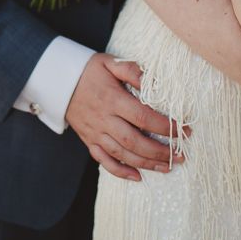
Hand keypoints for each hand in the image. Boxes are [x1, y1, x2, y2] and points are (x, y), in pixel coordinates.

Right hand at [67, 54, 184, 180]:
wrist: (57, 80)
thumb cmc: (88, 70)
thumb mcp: (110, 62)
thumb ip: (131, 70)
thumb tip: (153, 81)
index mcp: (112, 99)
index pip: (143, 117)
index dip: (165, 126)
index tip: (183, 131)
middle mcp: (104, 119)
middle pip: (135, 141)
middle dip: (160, 151)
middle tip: (180, 156)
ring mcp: (95, 132)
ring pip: (122, 154)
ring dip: (146, 163)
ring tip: (167, 167)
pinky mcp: (89, 140)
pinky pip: (103, 161)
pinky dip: (120, 171)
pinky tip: (137, 177)